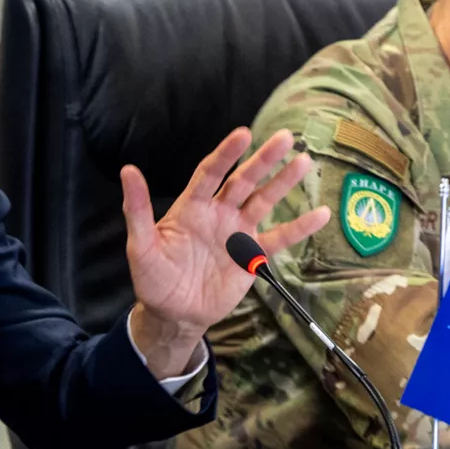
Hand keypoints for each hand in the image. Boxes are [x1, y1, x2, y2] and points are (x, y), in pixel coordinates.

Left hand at [121, 128, 330, 377]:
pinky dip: (300, 228)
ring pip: (264, 201)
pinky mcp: (252, 256)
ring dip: (283, 182)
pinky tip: (321, 214)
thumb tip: (128, 170)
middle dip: (263, 160)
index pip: (211, 173)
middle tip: (285, 137)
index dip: (226, 154)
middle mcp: (218, 213)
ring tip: (304, 161)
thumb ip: (138, 209)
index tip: (243, 134)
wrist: (174, 314)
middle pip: (244, 180)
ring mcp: (238, 232)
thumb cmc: (154, 278)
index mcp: (192, 206)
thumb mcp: (141, 245)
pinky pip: (279, 238)